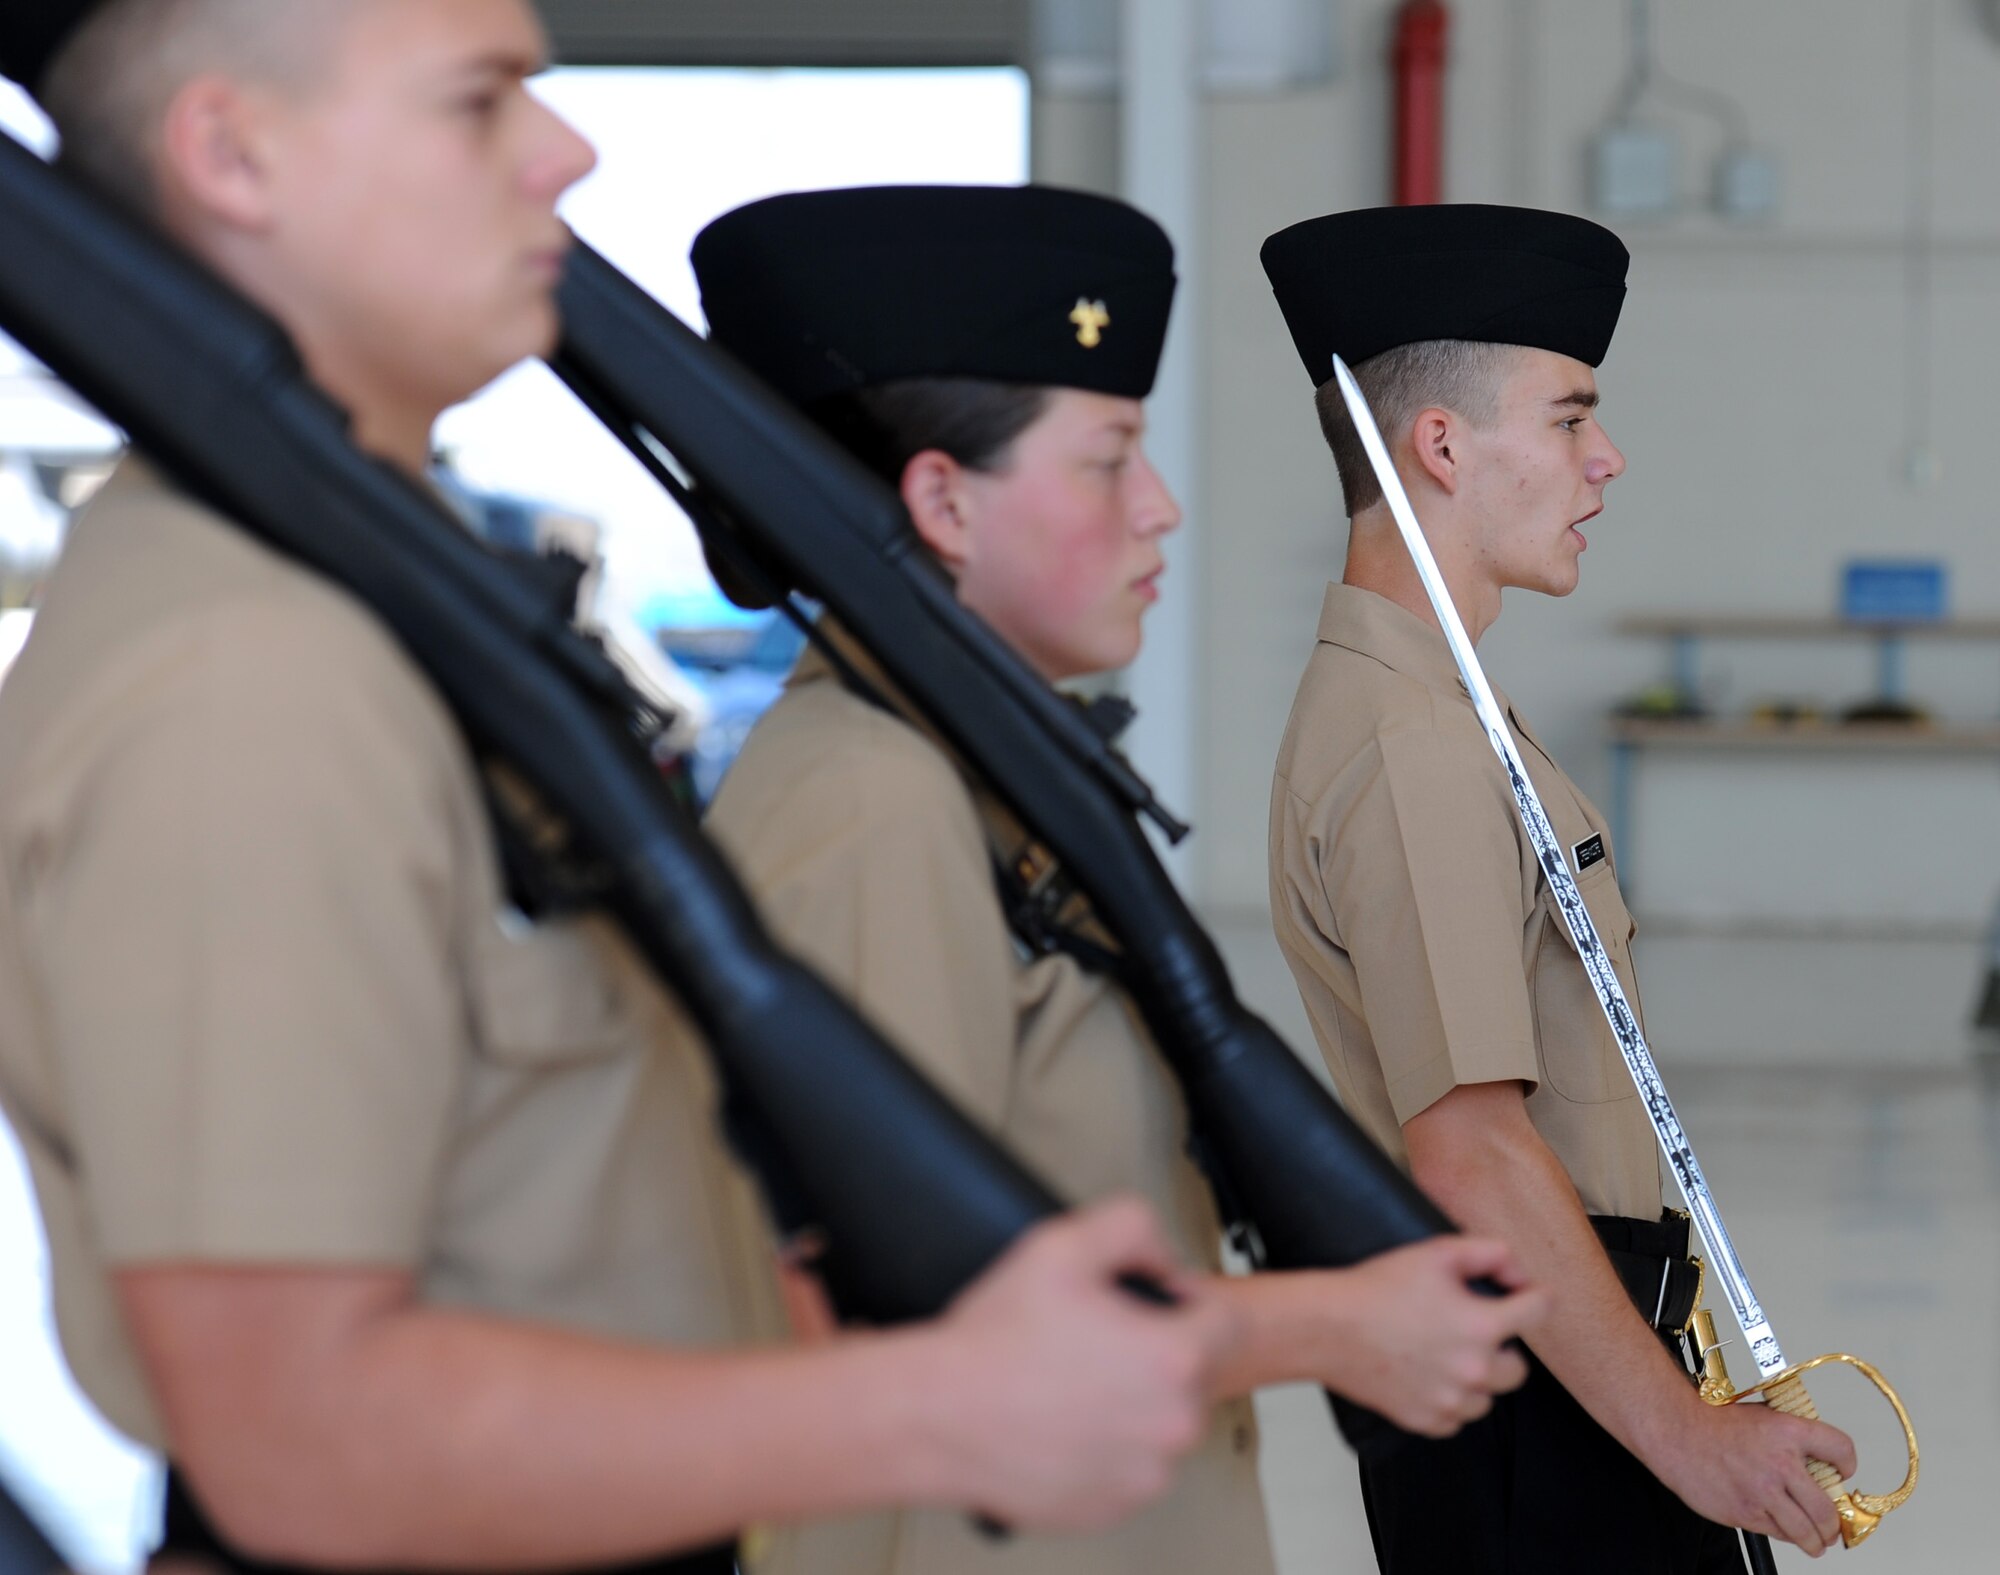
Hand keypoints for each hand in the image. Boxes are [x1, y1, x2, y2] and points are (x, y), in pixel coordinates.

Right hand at [922, 1195, 1238, 1532]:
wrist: (938, 1414)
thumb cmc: (994, 1343)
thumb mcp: (1064, 1243)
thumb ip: (1133, 1226)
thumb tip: (1162, 1255)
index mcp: (1172, 1359)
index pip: (1227, 1323)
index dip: (1192, 1302)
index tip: (1162, 1304)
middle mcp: (1171, 1424)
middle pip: (1195, 1375)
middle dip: (1159, 1352)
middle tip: (1100, 1340)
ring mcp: (1143, 1473)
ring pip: (1163, 1424)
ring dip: (1135, 1403)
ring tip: (1075, 1382)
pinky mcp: (1113, 1505)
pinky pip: (1130, 1467)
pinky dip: (1108, 1446)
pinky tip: (1064, 1420)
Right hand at [1314, 1237, 1542, 1434]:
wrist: (1328, 1327)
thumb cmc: (1377, 1288)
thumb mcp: (1436, 1252)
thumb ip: (1489, 1253)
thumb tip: (1518, 1273)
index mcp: (1482, 1327)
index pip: (1539, 1311)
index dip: (1535, 1296)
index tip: (1526, 1296)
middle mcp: (1473, 1370)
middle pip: (1519, 1369)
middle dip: (1503, 1347)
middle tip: (1472, 1329)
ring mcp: (1450, 1401)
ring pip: (1488, 1398)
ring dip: (1476, 1378)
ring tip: (1444, 1353)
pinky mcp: (1426, 1420)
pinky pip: (1457, 1418)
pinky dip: (1449, 1400)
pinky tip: (1427, 1374)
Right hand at [1648, 1397, 1857, 1556]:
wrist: (1676, 1432)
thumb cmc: (1714, 1422)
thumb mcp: (1761, 1416)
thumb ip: (1789, 1436)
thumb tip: (1812, 1459)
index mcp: (1788, 1432)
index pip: (1841, 1450)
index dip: (1848, 1464)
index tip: (1844, 1472)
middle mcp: (1781, 1465)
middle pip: (1828, 1510)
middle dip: (1835, 1525)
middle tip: (1833, 1527)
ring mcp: (1763, 1493)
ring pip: (1807, 1532)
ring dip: (1817, 1541)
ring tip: (1817, 1542)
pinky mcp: (1745, 1512)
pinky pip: (1777, 1534)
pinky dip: (1786, 1536)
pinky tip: (1784, 1530)